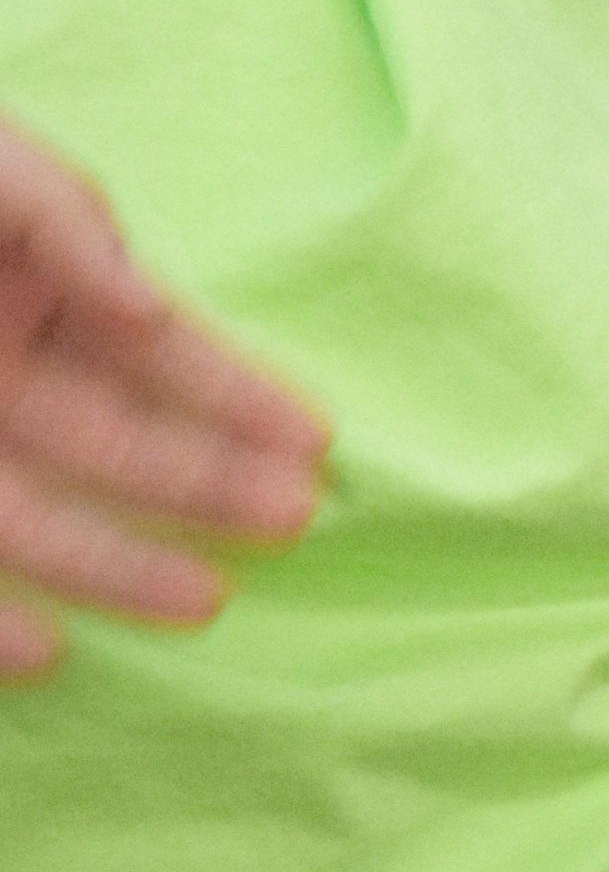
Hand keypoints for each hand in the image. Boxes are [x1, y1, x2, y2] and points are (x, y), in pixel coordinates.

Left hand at [0, 118, 327, 679]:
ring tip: (204, 599)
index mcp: (31, 285)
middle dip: (203, 481)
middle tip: (297, 521)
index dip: (232, 392)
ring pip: (35, 513)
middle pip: (111, 441)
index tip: (313, 437)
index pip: (153, 350)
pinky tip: (41, 647)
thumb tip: (155, 308)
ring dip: (115, 560)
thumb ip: (73, 224)